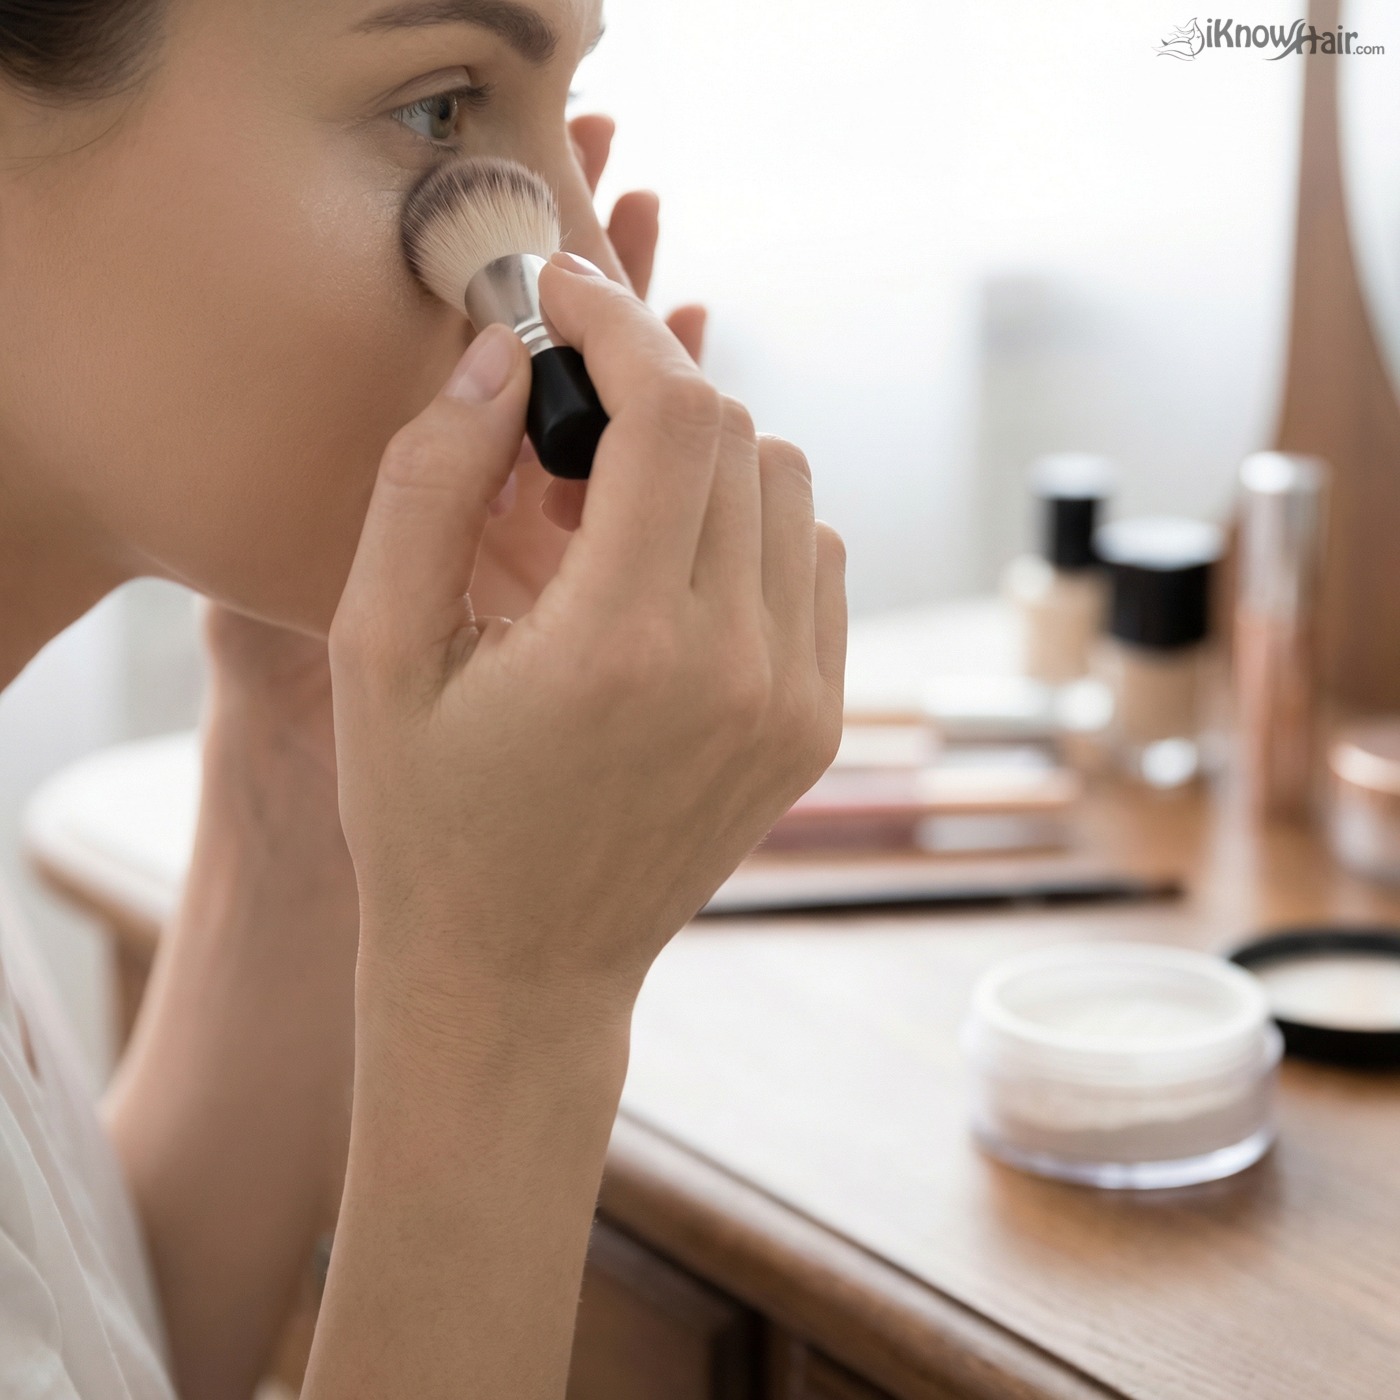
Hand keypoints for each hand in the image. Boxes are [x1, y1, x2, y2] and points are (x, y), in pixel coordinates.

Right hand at [330, 256, 847, 1023]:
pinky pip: (813, 565)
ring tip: (612, 519)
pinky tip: (671, 576)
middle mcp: (738, 667)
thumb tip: (501, 356)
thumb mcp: (379, 649)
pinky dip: (751, 532)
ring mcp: (795, 702)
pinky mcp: (814, 726)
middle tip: (566, 431)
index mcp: (625, 642)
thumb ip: (430, 480)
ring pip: (790, 491)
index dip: (620, 322)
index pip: (677, 410)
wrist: (519, 971)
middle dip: (653, 390)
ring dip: (706, 461)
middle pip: (742, 435)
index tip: (562, 295)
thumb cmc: (428, 819)